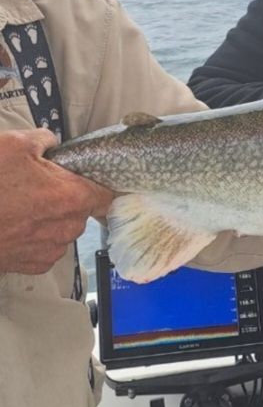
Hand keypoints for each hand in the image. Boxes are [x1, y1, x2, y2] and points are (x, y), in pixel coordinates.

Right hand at [0, 129, 113, 273]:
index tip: (87, 179)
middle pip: (82, 212)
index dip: (99, 186)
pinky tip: (15, 225)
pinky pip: (46, 248)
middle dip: (67, 200)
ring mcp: (50, 251)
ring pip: (63, 231)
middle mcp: (66, 228)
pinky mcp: (32, 266)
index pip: (106, 196)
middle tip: (40, 187)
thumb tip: (51, 144)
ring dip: (50, 220)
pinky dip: (36, 238)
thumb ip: (43, 140)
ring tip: (21, 207)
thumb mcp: (13, 145)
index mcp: (71, 198)